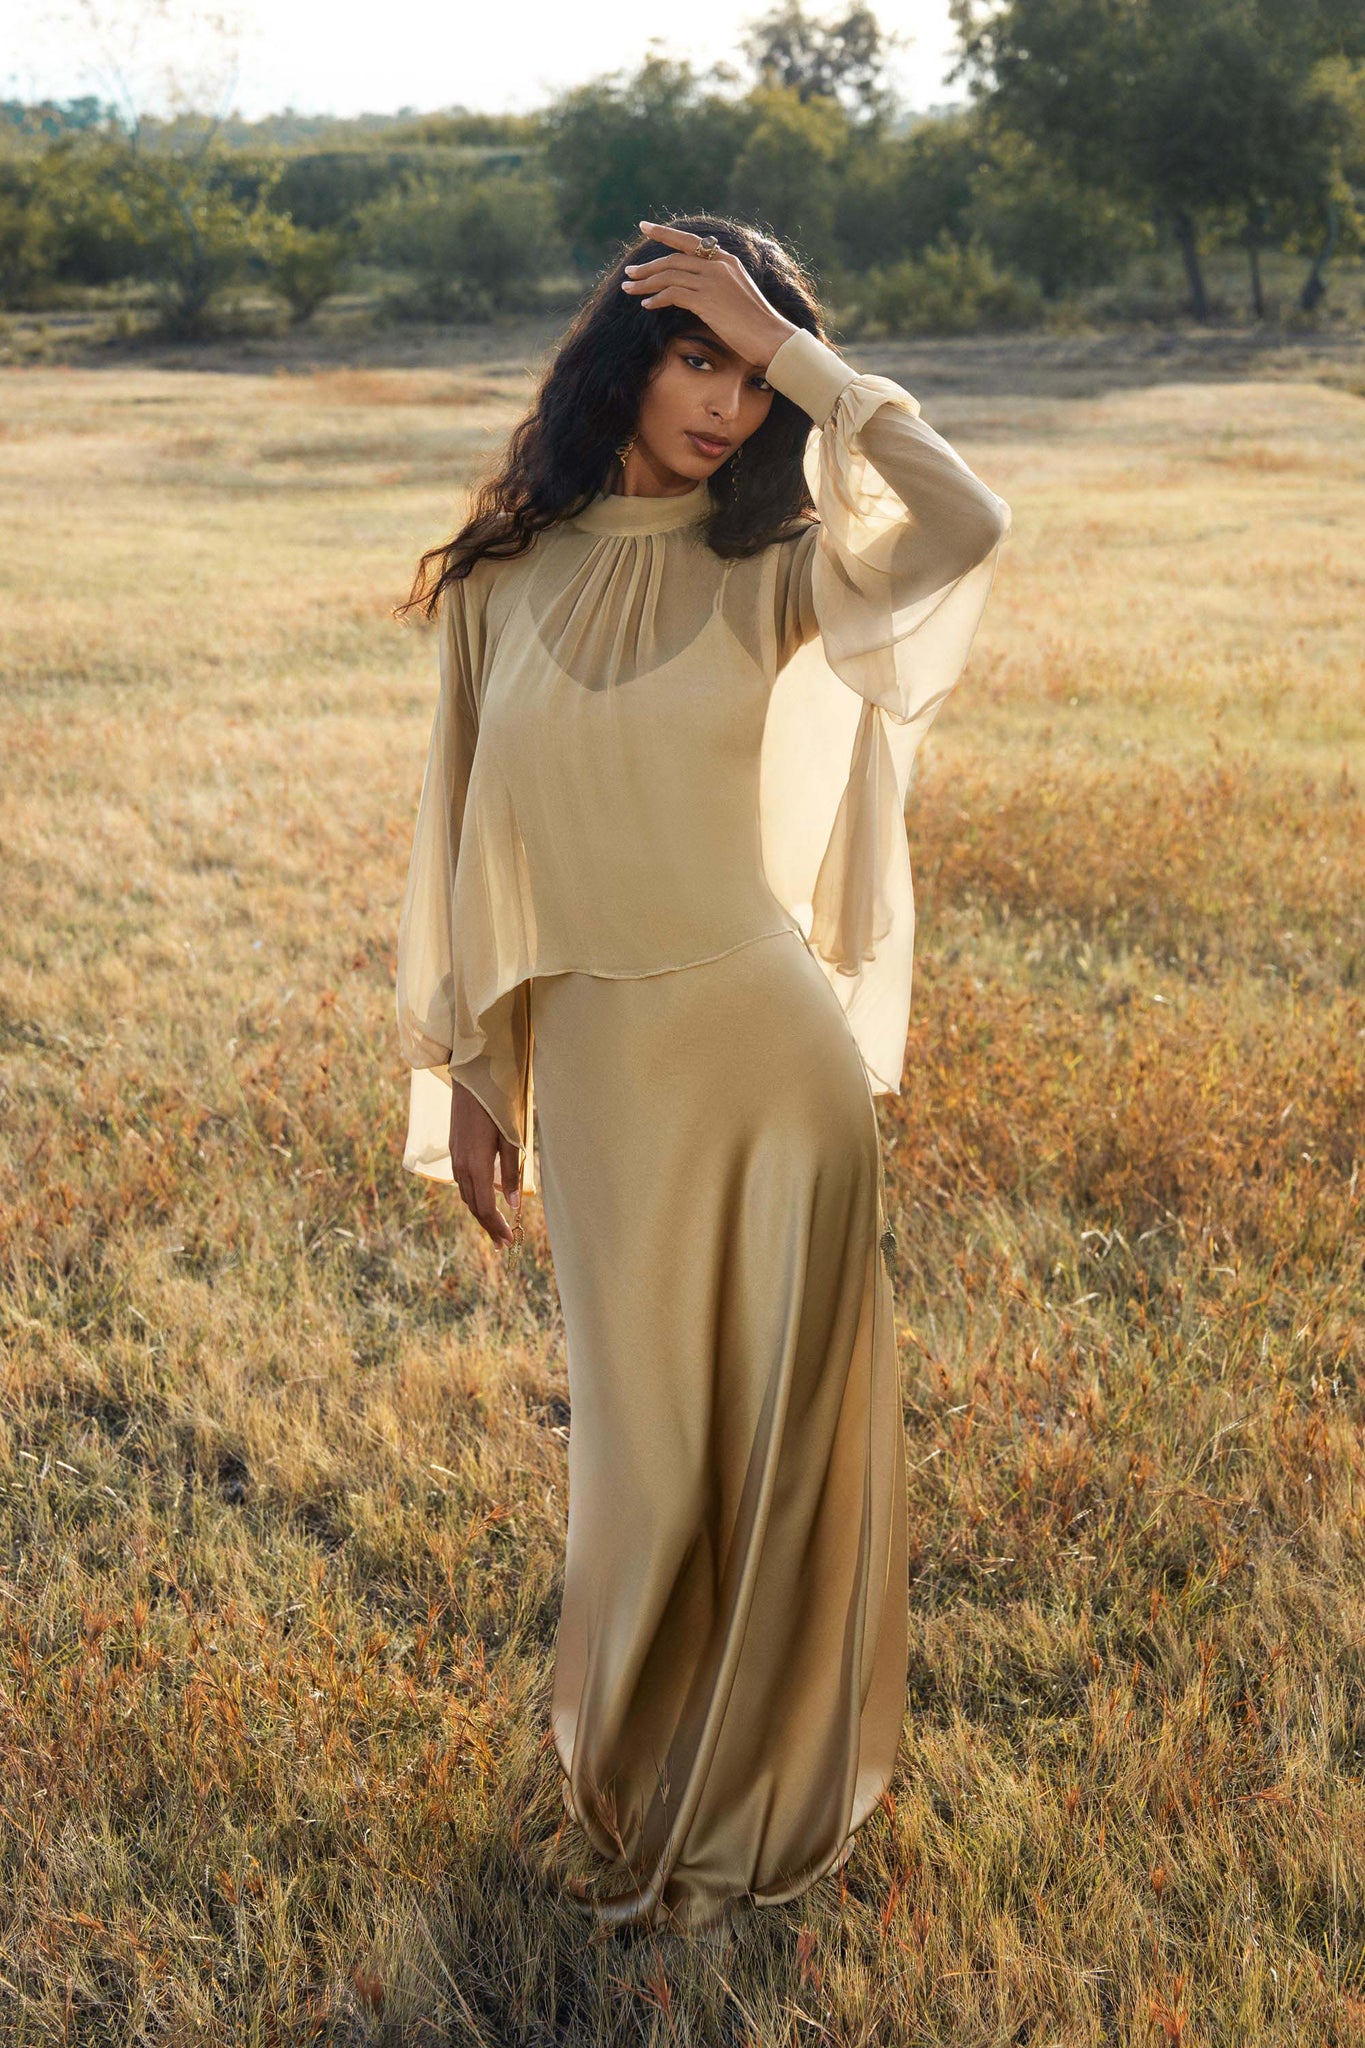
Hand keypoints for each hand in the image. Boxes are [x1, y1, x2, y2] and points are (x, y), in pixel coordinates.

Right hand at [450, 1080, 521, 1246]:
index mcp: (476, 1165)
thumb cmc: (498, 1106)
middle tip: (503, 1243)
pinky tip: (486, 1197)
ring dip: (480, 1213)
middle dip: (488, 1226)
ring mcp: (455, 1157)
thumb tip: (512, 1205)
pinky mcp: (455, 1148)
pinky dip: (474, 1196)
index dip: (496, 1226)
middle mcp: (461, 1165)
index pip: (484, 1207)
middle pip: (472, 1206)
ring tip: (495, 1226)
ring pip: (466, 1195)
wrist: (472, 1078)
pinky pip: (463, 1181)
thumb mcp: (511, 1139)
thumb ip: (510, 1173)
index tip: (508, 1241)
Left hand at [620, 219, 796, 372]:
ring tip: (629, 288)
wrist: (771, 337)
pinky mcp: (706, 299)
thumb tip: (694, 291)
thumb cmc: (756, 324)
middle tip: (630, 273)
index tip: (644, 227)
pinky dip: (656, 298)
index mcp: (726, 260)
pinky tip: (646, 304)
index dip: (664, 233)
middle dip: (647, 266)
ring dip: (645, 282)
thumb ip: (718, 285)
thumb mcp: (737, 295)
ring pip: (669, 275)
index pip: (689, 241)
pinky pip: (672, 294)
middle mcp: (718, 265)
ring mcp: (712, 281)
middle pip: (673, 258)